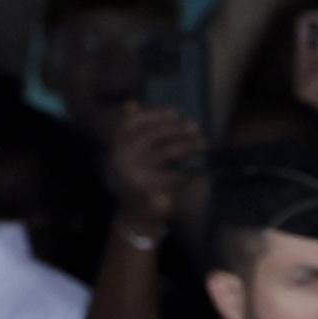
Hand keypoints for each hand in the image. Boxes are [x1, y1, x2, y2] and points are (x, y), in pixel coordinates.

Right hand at [108, 104, 203, 234]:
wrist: (134, 215)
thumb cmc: (136, 178)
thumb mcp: (129, 153)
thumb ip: (131, 130)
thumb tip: (131, 103)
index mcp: (115, 146)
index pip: (133, 122)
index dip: (155, 114)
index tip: (175, 111)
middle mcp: (122, 159)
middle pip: (153, 136)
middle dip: (177, 130)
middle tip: (195, 127)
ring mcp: (135, 175)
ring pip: (167, 153)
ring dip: (188, 146)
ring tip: (202, 144)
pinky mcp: (150, 191)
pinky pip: (175, 176)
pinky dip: (188, 174)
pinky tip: (195, 171)